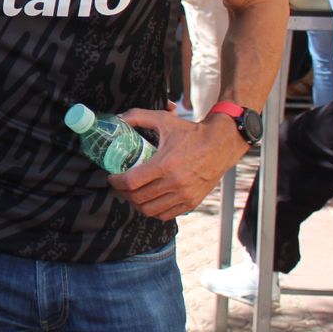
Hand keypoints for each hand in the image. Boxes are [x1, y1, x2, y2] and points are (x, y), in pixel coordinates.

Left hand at [111, 108, 248, 219]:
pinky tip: (148, 200)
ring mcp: (185, 195)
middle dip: (123, 193)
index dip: (116, 181)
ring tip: (132, 194)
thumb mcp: (164, 119)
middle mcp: (175, 183)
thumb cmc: (191, 132)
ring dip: (136, 204)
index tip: (111, 177)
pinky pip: (166, 215)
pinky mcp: (192, 202)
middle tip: (119, 185)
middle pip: (138, 198)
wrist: (221, 144)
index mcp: (165, 164)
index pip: (131, 182)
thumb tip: (118, 118)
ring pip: (150, 210)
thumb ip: (138, 116)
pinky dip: (153, 211)